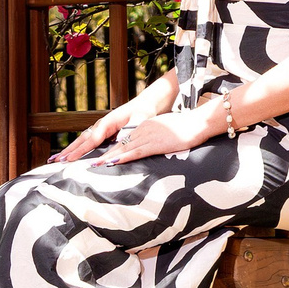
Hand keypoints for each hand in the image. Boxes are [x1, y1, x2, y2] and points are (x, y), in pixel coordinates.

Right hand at [48, 101, 138, 162]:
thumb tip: (118, 139)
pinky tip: (71, 154)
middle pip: (81, 139)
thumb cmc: (143, 112)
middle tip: (54, 161)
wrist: (145, 104)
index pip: (91, 140)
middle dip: (68, 151)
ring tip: (56, 159)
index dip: (79, 151)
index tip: (69, 159)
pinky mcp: (103, 131)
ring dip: (69, 150)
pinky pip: (87, 141)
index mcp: (108, 122)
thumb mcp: (139, 120)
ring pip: (82, 140)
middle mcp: (101, 124)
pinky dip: (77, 148)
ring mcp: (100, 127)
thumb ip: (130, 129)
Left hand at [100, 103, 220, 163]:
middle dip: (104, 154)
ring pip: (124, 148)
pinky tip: (114, 162)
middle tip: (90, 162)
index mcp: (144, 127)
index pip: (123, 139)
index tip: (99, 156)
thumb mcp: (166, 130)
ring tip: (95, 165)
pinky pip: (137, 152)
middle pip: (119, 144)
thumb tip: (151, 145)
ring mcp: (148, 136)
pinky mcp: (156, 144)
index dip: (110, 148)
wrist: (198, 123)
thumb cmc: (185, 128)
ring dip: (109, 157)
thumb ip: (155, 137)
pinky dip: (124, 157)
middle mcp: (143, 130)